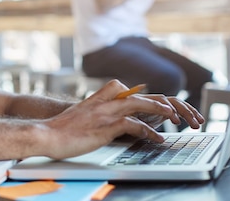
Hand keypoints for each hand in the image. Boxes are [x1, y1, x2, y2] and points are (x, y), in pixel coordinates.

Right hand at [38, 80, 201, 159]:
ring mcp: (106, 112)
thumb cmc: (65, 128)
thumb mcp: (86, 113)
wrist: (47, 133)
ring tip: (178, 119)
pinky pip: (133, 125)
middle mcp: (107, 100)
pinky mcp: (105, 126)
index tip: (169, 109)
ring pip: (141, 104)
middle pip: (144, 95)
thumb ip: (103, 111)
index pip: (135, 92)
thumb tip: (122, 120)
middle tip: (181, 114)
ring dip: (162, 111)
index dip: (155, 99)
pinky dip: (148, 132)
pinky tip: (157, 139)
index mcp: (103, 96)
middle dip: (166, 104)